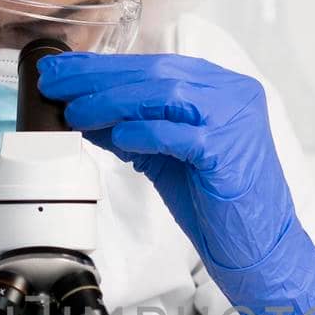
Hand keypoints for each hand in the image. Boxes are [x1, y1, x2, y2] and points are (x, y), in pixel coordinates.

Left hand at [38, 53, 314, 314]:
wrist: (259, 249)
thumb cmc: (216, 204)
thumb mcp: (166, 157)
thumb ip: (133, 130)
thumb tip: (83, 111)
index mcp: (222, 89)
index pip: (156, 65)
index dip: (104, 66)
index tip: (62, 70)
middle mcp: (234, 95)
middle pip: (157, 73)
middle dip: (99, 77)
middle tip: (55, 83)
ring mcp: (235, 121)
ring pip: (165, 94)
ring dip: (112, 101)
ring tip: (75, 112)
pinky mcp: (230, 153)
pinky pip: (179, 133)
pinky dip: (144, 132)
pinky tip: (116, 135)